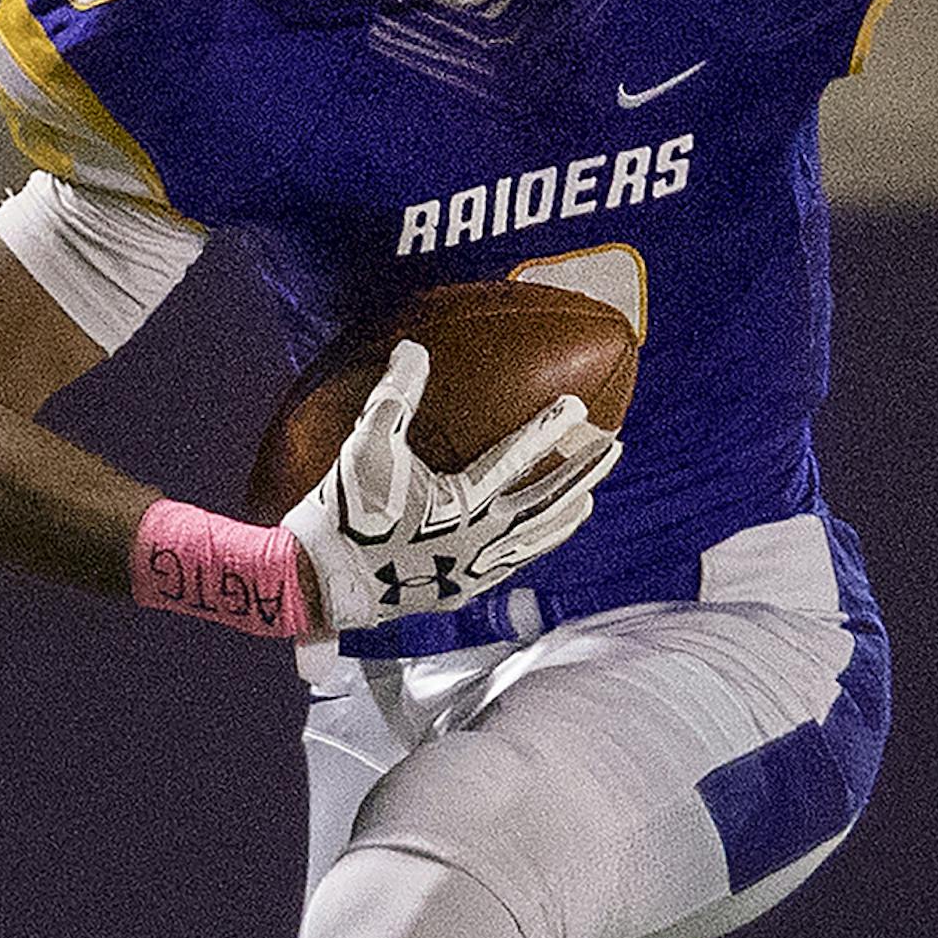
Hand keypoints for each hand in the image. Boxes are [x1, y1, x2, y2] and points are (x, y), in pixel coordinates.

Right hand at [283, 339, 621, 632]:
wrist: (323, 581)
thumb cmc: (343, 511)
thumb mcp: (365, 447)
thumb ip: (394, 397)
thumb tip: (413, 346)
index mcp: (460, 503)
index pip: (515, 459)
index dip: (548, 430)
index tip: (579, 407)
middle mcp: (479, 539)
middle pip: (545, 500)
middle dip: (582, 472)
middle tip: (613, 447)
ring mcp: (477, 569)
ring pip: (537, 538)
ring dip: (567, 513)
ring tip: (592, 495)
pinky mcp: (466, 591)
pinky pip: (516, 563)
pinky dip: (538, 546)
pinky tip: (547, 536)